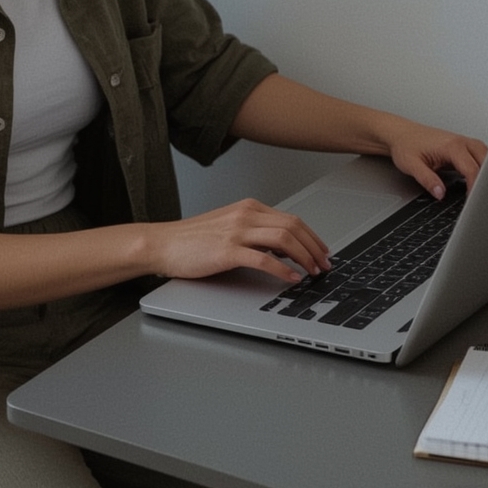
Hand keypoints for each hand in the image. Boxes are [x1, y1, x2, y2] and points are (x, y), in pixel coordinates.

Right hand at [144, 199, 331, 282]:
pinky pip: (264, 259)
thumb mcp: (228, 226)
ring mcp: (236, 231)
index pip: (291, 219)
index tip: (322, 251)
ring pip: (284, 239)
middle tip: (325, 264)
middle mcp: (246, 215)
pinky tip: (291, 279)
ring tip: (313, 272)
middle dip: (315, 247)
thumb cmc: (191, 240)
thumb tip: (283, 248)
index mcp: (248, 208)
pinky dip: (283, 270)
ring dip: (304, 258)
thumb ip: (255, 232)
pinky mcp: (227, 250)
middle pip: (294, 227)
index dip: (312, 237)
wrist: (162, 243)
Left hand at [378, 118, 487, 200]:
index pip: (472, 169)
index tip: (472, 200)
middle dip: (486, 179)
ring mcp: (462, 142)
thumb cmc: (405, 145)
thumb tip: (440, 193)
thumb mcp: (412, 165)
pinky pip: (479, 154)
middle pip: (486, 160)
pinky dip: (482, 166)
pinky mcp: (461, 146)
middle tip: (480, 197)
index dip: (475, 187)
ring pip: (485, 155)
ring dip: (487, 171)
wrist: (400, 133)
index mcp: (451, 146)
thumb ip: (427, 180)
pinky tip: (478, 178)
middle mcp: (460, 141)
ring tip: (482, 189)